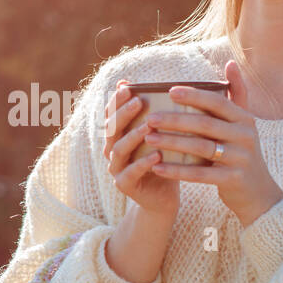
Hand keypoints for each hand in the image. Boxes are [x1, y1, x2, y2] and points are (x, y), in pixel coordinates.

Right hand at [102, 79, 179, 218]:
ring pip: (118, 149)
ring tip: (149, 126)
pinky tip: (156, 155)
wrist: (163, 197)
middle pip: (111, 129)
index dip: (116, 100)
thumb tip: (171, 86)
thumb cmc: (165, 161)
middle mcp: (112, 150)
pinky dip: (142, 163)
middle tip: (138, 101)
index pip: (111, 113)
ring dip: (133, 136)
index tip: (127, 86)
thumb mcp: (162, 136)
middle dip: (123, 114)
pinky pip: (130, 173)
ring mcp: (116, 168)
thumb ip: (160, 115)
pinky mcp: (124, 185)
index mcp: (118, 135)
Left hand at [143, 60, 282, 226]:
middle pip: (205, 124)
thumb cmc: (242, 153)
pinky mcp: (233, 180)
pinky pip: (200, 174)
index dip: (194, 96)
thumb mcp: (244, 124)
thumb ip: (237, 95)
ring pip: (201, 147)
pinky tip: (157, 168)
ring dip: (172, 143)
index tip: (169, 91)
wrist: (259, 193)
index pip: (217, 102)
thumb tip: (231, 63)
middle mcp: (245, 136)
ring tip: (149, 139)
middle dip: (175, 120)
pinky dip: (177, 170)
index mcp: (244, 119)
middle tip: (150, 118)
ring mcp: (240, 158)